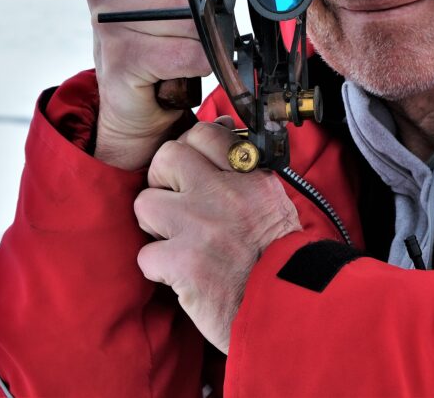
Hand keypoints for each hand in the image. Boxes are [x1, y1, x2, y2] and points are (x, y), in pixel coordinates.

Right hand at [86, 0, 210, 169]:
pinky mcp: (124, 59)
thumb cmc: (148, 35)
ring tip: (182, 40)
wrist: (129, 95)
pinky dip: (201, 60)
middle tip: (190, 14)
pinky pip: (189, 51)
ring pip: (191, 13)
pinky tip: (187, 62)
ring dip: (201, 32)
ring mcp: (110, 22)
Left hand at [133, 120, 301, 352]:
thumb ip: (242, 169)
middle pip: (166, 158)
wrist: (288, 309)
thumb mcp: (271, 200)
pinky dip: (159, 269)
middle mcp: (224, 194)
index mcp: (249, 176)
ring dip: (155, 225)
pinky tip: (181, 275)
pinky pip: (146, 255)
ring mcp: (201, 227)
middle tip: (175, 204)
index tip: (190, 171)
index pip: (203, 133)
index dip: (188, 150)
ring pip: (145, 204)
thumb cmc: (278, 257)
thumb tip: (222, 125)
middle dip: (162, 181)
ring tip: (176, 240)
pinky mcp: (184, 263)